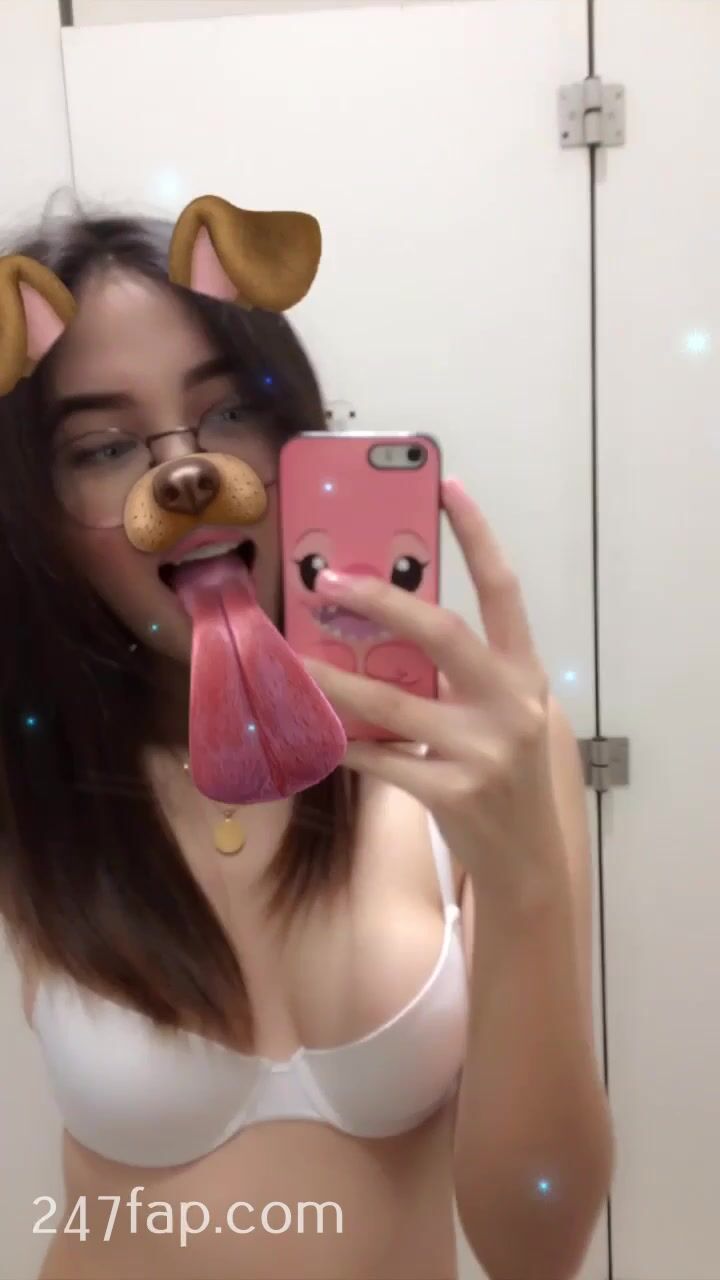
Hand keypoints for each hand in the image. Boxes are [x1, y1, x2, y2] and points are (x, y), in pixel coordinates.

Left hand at [304, 478, 565, 902]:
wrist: (527, 859)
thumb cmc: (505, 772)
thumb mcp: (499, 713)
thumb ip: (460, 673)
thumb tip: (382, 626)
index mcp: (524, 674)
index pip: (505, 590)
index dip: (478, 536)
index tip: (448, 487)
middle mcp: (510, 706)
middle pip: (444, 634)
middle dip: (384, 602)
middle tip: (331, 581)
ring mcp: (483, 753)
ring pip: (392, 702)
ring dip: (335, 678)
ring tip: (294, 659)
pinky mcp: (450, 794)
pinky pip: (379, 758)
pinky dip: (344, 743)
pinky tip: (314, 731)